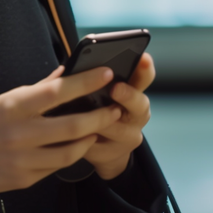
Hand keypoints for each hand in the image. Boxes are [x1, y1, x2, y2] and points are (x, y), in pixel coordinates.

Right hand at [0, 66, 123, 211]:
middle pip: (74, 125)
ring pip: (72, 151)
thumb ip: (36, 90)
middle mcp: (19, 133)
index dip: (86, 82)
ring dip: (90, 138)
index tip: (106, 73)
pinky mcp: (25, 179)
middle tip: (115, 109)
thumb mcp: (2, 101)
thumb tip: (65, 73)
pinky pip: (57, 167)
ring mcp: (23, 159)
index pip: (58, 91)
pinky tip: (75, 147)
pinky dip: (70, 155)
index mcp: (13, 107)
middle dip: (100, 116)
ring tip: (98, 129)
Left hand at [83, 54, 155, 179]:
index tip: (142, 58)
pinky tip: (73, 134)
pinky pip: (97, 146)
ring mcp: (128, 136)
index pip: (145, 77)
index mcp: (134, 92)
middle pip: (140, 104)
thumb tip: (67, 69)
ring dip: (101, 120)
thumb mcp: (99, 93)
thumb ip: (91, 81)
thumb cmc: (95, 110)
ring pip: (117, 128)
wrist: (101, 148)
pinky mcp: (112, 154)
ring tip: (86, 115)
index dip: (145, 68)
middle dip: (128, 95)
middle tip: (115, 88)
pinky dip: (84, 138)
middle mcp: (136, 114)